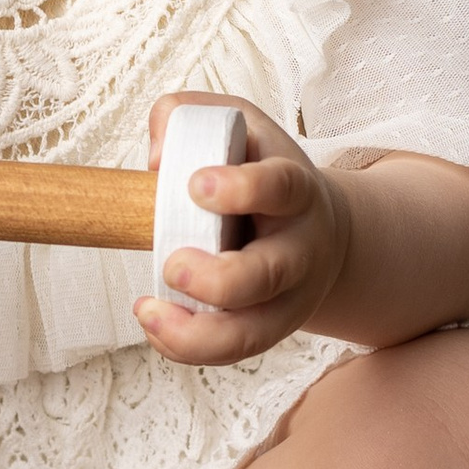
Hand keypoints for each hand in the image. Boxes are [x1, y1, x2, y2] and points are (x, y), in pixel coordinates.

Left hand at [134, 97, 348, 367]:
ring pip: (252, 332)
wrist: (320, 230)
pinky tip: (155, 324)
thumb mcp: (238, 127)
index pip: (280, 186)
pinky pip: (232, 351)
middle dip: (217, 278)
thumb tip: (154, 159)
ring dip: (197, 332)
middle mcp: (299, 249)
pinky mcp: (268, 329)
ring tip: (148, 311)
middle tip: (172, 263)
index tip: (196, 184)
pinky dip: (187, 347)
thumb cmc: (263, 173)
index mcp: (295, 190)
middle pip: (268, 274)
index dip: (241, 188)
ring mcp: (287, 297)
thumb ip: (187, 117)